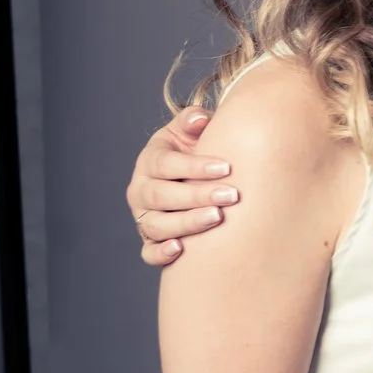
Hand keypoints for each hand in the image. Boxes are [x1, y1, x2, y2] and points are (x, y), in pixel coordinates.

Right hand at [126, 111, 238, 264]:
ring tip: (217, 217)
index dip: (193, 166)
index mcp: (150, 161)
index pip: (164, 164)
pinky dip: (160, 254)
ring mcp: (144, 217)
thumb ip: (194, 122)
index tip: (226, 167)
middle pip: (160, 196)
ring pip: (155, 225)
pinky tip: (180, 250)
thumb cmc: (199, 150)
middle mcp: (141, 190)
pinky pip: (149, 252)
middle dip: (196, 195)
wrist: (199, 178)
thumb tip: (199, 119)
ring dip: (186, 223)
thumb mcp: (194, 131)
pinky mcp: (151, 240)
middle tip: (231, 194)